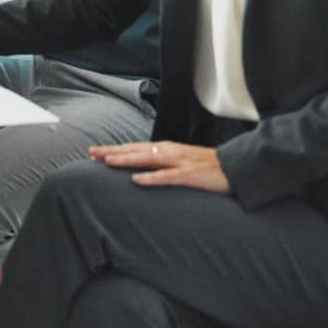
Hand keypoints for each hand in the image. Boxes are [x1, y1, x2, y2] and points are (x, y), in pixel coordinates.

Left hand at [89, 141, 231, 193]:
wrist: (236, 168)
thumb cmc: (207, 167)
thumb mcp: (181, 162)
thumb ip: (162, 164)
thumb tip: (140, 170)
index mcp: (167, 149)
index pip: (135, 148)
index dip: (115, 150)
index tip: (94, 152)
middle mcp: (170, 152)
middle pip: (136, 150)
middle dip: (113, 152)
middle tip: (91, 153)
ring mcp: (180, 162)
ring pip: (148, 159)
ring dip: (126, 159)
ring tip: (107, 161)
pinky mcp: (190, 175)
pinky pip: (167, 177)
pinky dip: (151, 177)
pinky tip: (136, 180)